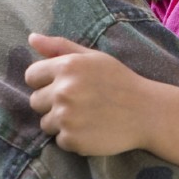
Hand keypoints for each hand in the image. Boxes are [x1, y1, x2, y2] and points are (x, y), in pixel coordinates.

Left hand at [25, 33, 153, 155]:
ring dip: (61, 122)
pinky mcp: (72, 139)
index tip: (63, 86)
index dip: (45, 82)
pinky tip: (91, 130)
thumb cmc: (120, 82)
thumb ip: (60, 47)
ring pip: (46, 123)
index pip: (31, 76)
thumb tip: (31, 38)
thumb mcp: (94, 57)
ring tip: (86, 117)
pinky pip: (60, 140)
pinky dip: (73, 138)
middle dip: (52, 103)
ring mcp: (66, 117)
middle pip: (35, 101)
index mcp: (67, 67)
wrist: (147, 113)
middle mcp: (63, 91)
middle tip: (80, 103)